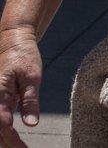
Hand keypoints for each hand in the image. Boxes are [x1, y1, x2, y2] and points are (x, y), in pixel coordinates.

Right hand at [0, 26, 41, 147]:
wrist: (12, 43)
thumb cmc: (24, 58)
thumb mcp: (32, 77)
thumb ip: (30, 101)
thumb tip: (32, 124)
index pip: (1, 122)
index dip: (10, 138)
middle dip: (7, 143)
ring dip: (3, 140)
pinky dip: (2, 132)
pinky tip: (11, 142)